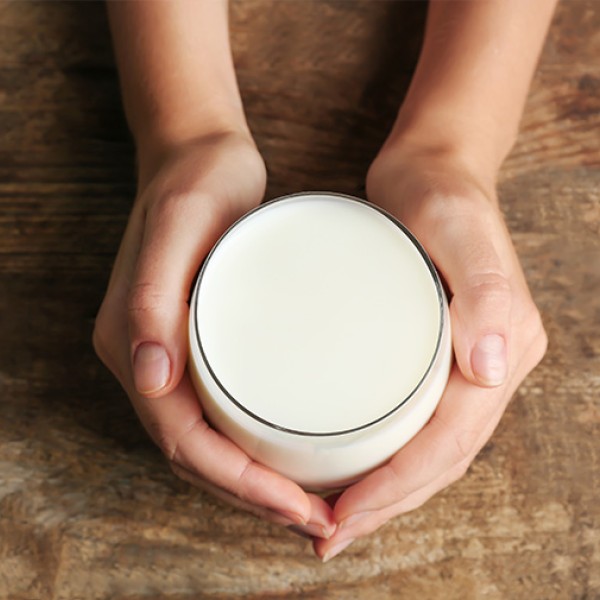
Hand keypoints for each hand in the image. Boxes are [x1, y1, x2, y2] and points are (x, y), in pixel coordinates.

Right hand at [93, 130, 335, 537]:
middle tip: (317, 518)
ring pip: (211, 444)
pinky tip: (294, 455)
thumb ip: (153, 300)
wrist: (199, 156)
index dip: (238, 483)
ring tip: (312, 503)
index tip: (296, 506)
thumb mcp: (178, 226)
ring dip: (257, 484)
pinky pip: (223, 415)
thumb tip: (149, 379)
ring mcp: (174, 356)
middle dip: (254, 497)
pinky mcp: (202, 345)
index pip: (183, 441)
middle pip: (198, 457)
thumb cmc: (193, 186)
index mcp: (133, 345)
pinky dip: (256, 449)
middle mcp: (148, 361)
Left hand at [315, 145, 547, 560]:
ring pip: (428, 452)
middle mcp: (489, 365)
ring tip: (333, 519)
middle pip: (439, 461)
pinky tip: (351, 470)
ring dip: (385, 495)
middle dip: (386, 506)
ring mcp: (465, 363)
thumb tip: (495, 367)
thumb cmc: (439, 193)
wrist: (434, 168)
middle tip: (327, 535)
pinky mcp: (435, 354)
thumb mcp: (457, 226)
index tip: (342, 516)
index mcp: (503, 346)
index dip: (396, 488)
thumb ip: (487, 288)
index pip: (448, 442)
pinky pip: (416, 424)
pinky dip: (385, 460)